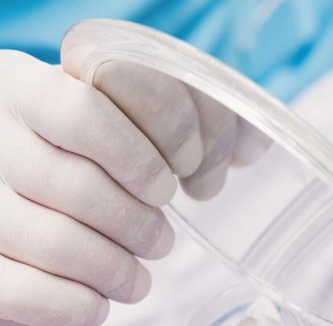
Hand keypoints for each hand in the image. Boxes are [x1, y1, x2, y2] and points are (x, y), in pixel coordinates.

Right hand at [0, 42, 268, 325]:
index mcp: (25, 82)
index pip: (87, 107)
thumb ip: (186, 112)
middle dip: (134, 221)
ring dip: (108, 266)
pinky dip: (64, 304)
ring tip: (139, 278)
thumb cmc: (80, 145)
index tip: (179, 180)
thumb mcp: (122, 111)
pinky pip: (10, 287)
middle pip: (70, 182)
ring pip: (45, 235)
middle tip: (164, 241)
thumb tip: (253, 147)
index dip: (142, 151)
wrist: (9, 180)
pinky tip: (97, 306)